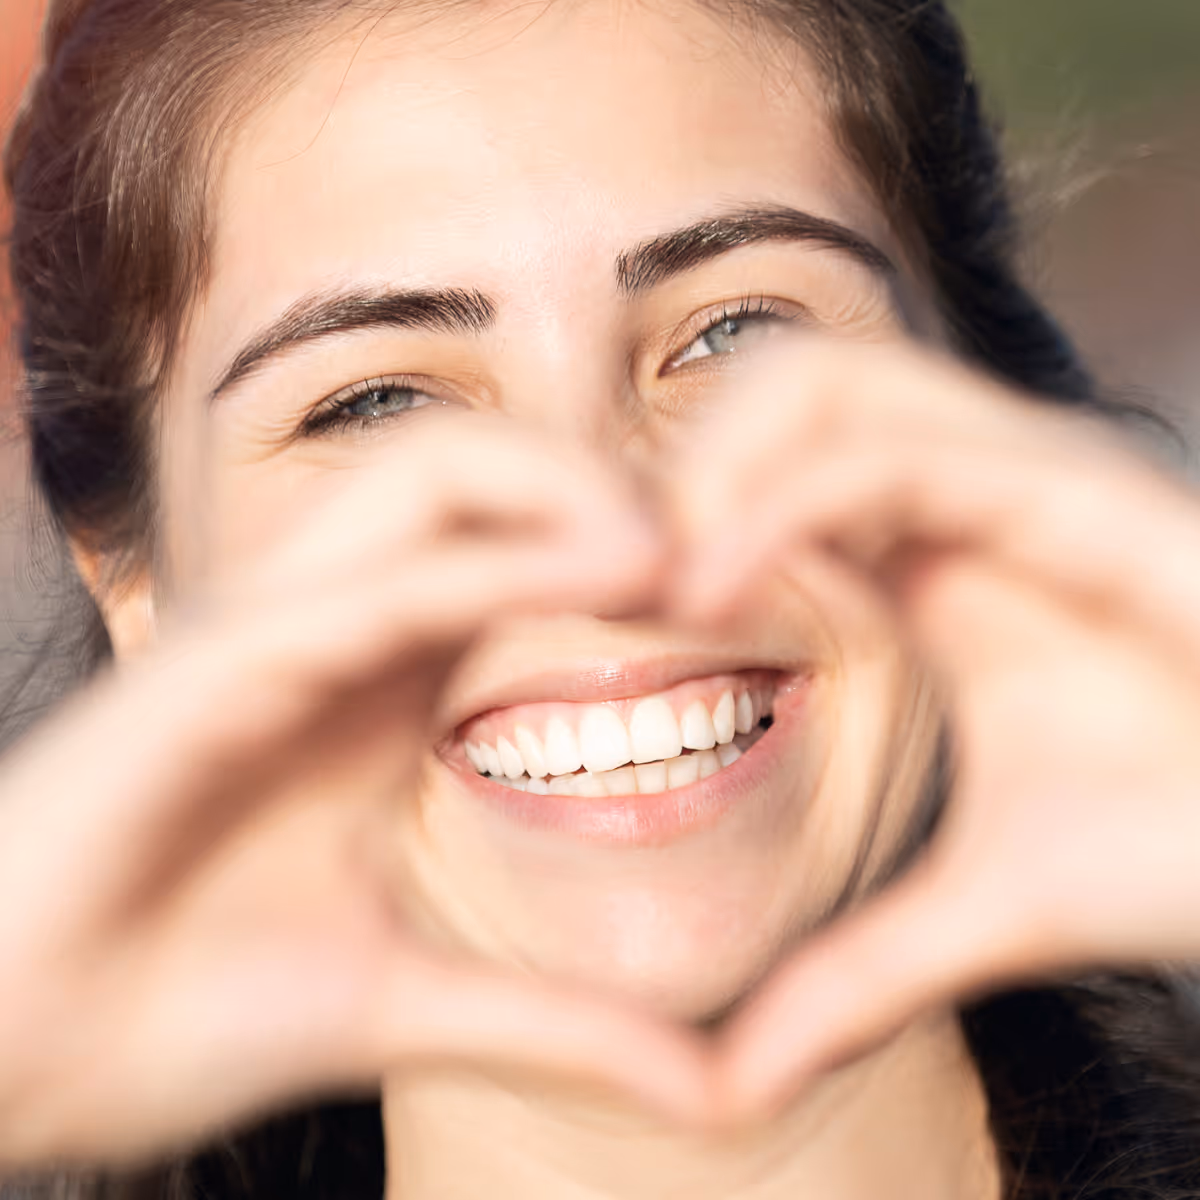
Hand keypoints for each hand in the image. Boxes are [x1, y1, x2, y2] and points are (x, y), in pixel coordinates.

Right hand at [0, 415, 710, 1170]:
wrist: (0, 1063)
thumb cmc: (176, 1010)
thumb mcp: (406, 1004)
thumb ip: (558, 1026)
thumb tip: (712, 1094)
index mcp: (384, 683)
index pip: (520, 550)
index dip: (637, 556)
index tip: (742, 602)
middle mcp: (335, 632)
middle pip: (483, 472)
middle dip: (606, 485)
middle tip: (722, 555)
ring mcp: (271, 634)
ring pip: (427, 476)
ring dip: (563, 491)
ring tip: (676, 552)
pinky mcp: (210, 668)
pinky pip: (374, 583)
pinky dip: (493, 566)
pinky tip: (601, 577)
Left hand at [667, 338, 1199, 1119]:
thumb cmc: (1194, 846)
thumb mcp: (989, 907)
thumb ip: (855, 972)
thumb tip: (736, 1083)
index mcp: (940, 551)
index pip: (772, 452)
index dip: (673, 508)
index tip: (606, 606)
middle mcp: (977, 488)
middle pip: (784, 378)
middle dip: (678, 460)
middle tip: (618, 583)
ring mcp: (1030, 476)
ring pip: (824, 380)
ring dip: (711, 468)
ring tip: (665, 592)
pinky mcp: (1084, 497)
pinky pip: (891, 455)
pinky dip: (779, 507)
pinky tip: (715, 594)